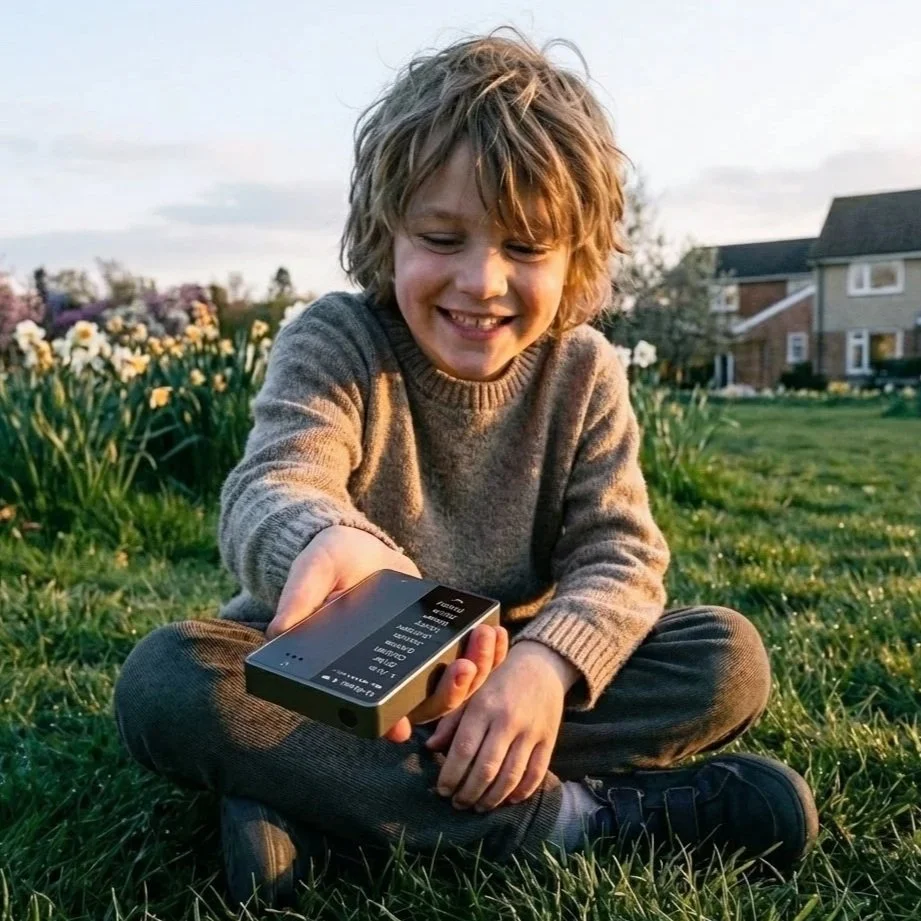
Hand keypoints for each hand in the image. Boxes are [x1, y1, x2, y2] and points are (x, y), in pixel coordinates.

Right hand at [266, 525, 508, 741]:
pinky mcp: (435, 640)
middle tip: (464, 668)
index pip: (370, 709)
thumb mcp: (312, 573)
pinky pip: (465, 657)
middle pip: (422, 705)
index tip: (403, 730)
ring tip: (485, 642)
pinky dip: (484, 653)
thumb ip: (300, 598)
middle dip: (448, 694)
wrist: (355, 544)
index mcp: (351, 669)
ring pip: (450, 687)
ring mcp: (414, 659)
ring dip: (474, 675)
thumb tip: (278, 629)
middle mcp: (385, 673)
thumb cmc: (326, 562)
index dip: (387, 724)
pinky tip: (494, 633)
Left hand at [425, 641, 577, 811]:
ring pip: (510, 776)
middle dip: (468, 793)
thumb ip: (451, 720)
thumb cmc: (498, 681)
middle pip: (486, 768)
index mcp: (484, 706)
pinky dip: (520, 793)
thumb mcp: (472, 692)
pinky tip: (507, 800)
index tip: (442, 790)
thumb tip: (431, 747)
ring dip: (492, 799)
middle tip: (458, 804)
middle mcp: (508, 720)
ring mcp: (531, 731)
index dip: (451, 775)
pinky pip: (535, 774)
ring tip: (478, 806)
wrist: (541, 665)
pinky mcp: (550, 740)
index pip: (464, 749)